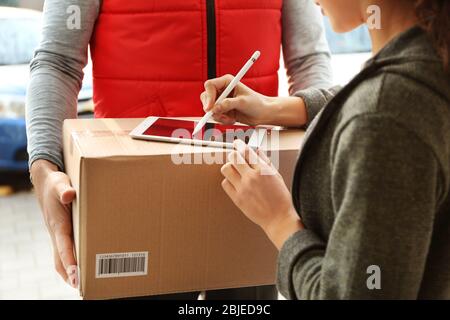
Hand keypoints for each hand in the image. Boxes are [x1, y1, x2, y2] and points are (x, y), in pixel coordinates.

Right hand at [31, 160, 77, 287]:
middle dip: (69, 273)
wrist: (45, 182)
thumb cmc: (56, 183)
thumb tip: (69, 195)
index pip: (63, 246)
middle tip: (80, 287)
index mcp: (58, 223)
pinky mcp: (61, 232)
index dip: (70, 261)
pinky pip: (64, 250)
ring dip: (69, 271)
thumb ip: (65, 189)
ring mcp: (57, 234)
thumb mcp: (60, 183)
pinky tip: (81, 266)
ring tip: (81, 284)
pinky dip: (69, 261)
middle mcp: (56, 232)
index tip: (76, 274)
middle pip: (60, 259)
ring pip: (60, 257)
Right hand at [200, 74, 307, 126]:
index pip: (210, 85)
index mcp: (226, 82)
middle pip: (205, 97)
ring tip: (230, 118)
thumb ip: (228, 104)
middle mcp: (222, 90)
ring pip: (209, 109)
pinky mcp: (222, 110)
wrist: (263, 114)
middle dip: (211, 108)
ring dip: (218, 116)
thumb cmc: (256, 103)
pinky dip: (222, 120)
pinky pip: (215, 116)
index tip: (211, 107)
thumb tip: (215, 109)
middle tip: (218, 115)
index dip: (208, 96)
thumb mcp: (242, 102)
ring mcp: (221, 100)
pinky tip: (232, 119)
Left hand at [220, 140, 303, 248]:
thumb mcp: (277, 176)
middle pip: (234, 157)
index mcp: (263, 170)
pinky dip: (228, 181)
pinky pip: (225, 183)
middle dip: (234, 154)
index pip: (247, 151)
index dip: (240, 144)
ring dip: (229, 167)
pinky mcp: (237, 199)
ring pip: (226, 169)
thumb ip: (266, 162)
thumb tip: (258, 150)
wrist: (279, 219)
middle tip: (235, 156)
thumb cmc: (281, 198)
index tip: (237, 143)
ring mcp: (243, 188)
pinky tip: (235, 183)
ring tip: (235, 170)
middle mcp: (251, 177)